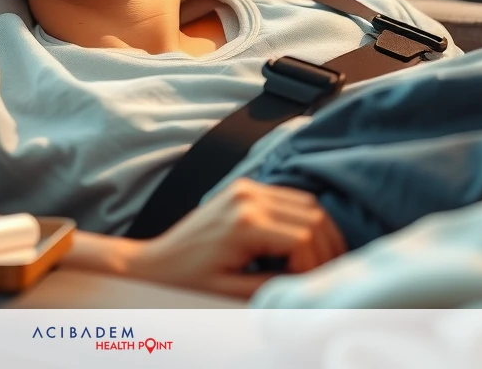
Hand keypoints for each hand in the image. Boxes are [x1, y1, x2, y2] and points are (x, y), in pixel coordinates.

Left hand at [125, 178, 346, 297]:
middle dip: (326, 248)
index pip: (304, 239)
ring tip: (316, 262)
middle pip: (313, 217)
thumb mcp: (231, 293)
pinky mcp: (244, 188)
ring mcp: (246, 188)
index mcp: (245, 223)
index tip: (306, 286)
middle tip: (325, 276)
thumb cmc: (188, 282)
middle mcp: (248, 197)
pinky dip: (304, 219)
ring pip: (308, 204)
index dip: (315, 266)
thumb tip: (311, 284)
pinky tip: (300, 245)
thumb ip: (274, 286)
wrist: (154, 263)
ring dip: (320, 233)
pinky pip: (290, 198)